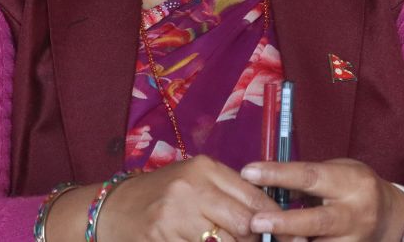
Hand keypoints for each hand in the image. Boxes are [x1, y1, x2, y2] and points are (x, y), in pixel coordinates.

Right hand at [94, 155, 282, 241]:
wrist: (113, 209)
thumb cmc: (162, 194)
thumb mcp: (195, 180)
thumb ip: (229, 192)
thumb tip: (269, 216)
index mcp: (204, 168)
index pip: (254, 197)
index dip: (275, 220)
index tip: (291, 233)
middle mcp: (191, 188)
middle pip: (244, 223)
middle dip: (255, 239)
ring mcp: (175, 215)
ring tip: (226, 240)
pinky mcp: (163, 238)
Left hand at [240, 159, 403, 241]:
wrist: (392, 218)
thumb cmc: (357, 189)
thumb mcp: (337, 173)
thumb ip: (305, 181)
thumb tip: (265, 183)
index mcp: (352, 182)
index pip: (310, 176)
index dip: (278, 174)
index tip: (249, 172)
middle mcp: (355, 213)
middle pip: (317, 221)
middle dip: (284, 222)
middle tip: (255, 221)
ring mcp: (354, 240)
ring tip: (263, 238)